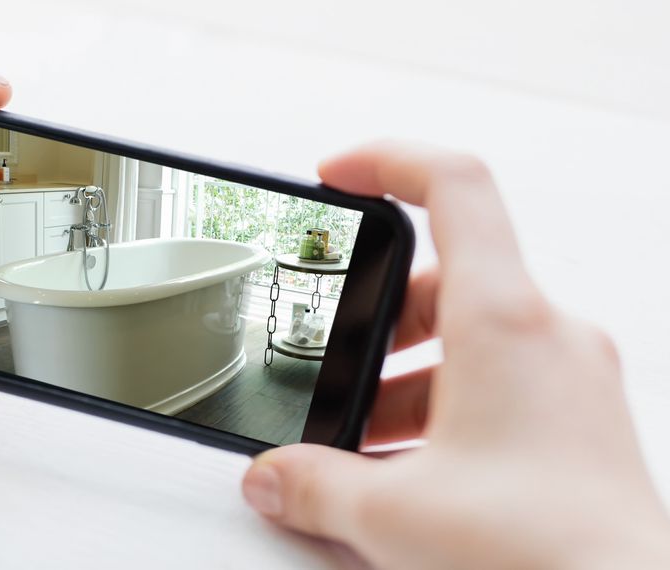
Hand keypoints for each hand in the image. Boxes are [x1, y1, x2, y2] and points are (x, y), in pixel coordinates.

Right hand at [242, 142, 669, 567]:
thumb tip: (273, 476)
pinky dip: (446, 409)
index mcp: (505, 322)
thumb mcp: (392, 514)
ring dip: (407, 379)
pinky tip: (410, 475)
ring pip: (471, 340)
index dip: (386, 161)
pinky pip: (501, 385)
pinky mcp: (579, 424)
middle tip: (331, 365)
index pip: (455, 186)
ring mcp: (572, 380)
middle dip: (376, 320)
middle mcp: (549, 336)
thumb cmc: (544, 554)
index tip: (335, 177)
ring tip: (362, 446)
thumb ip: (312, 484)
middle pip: (446, 278)